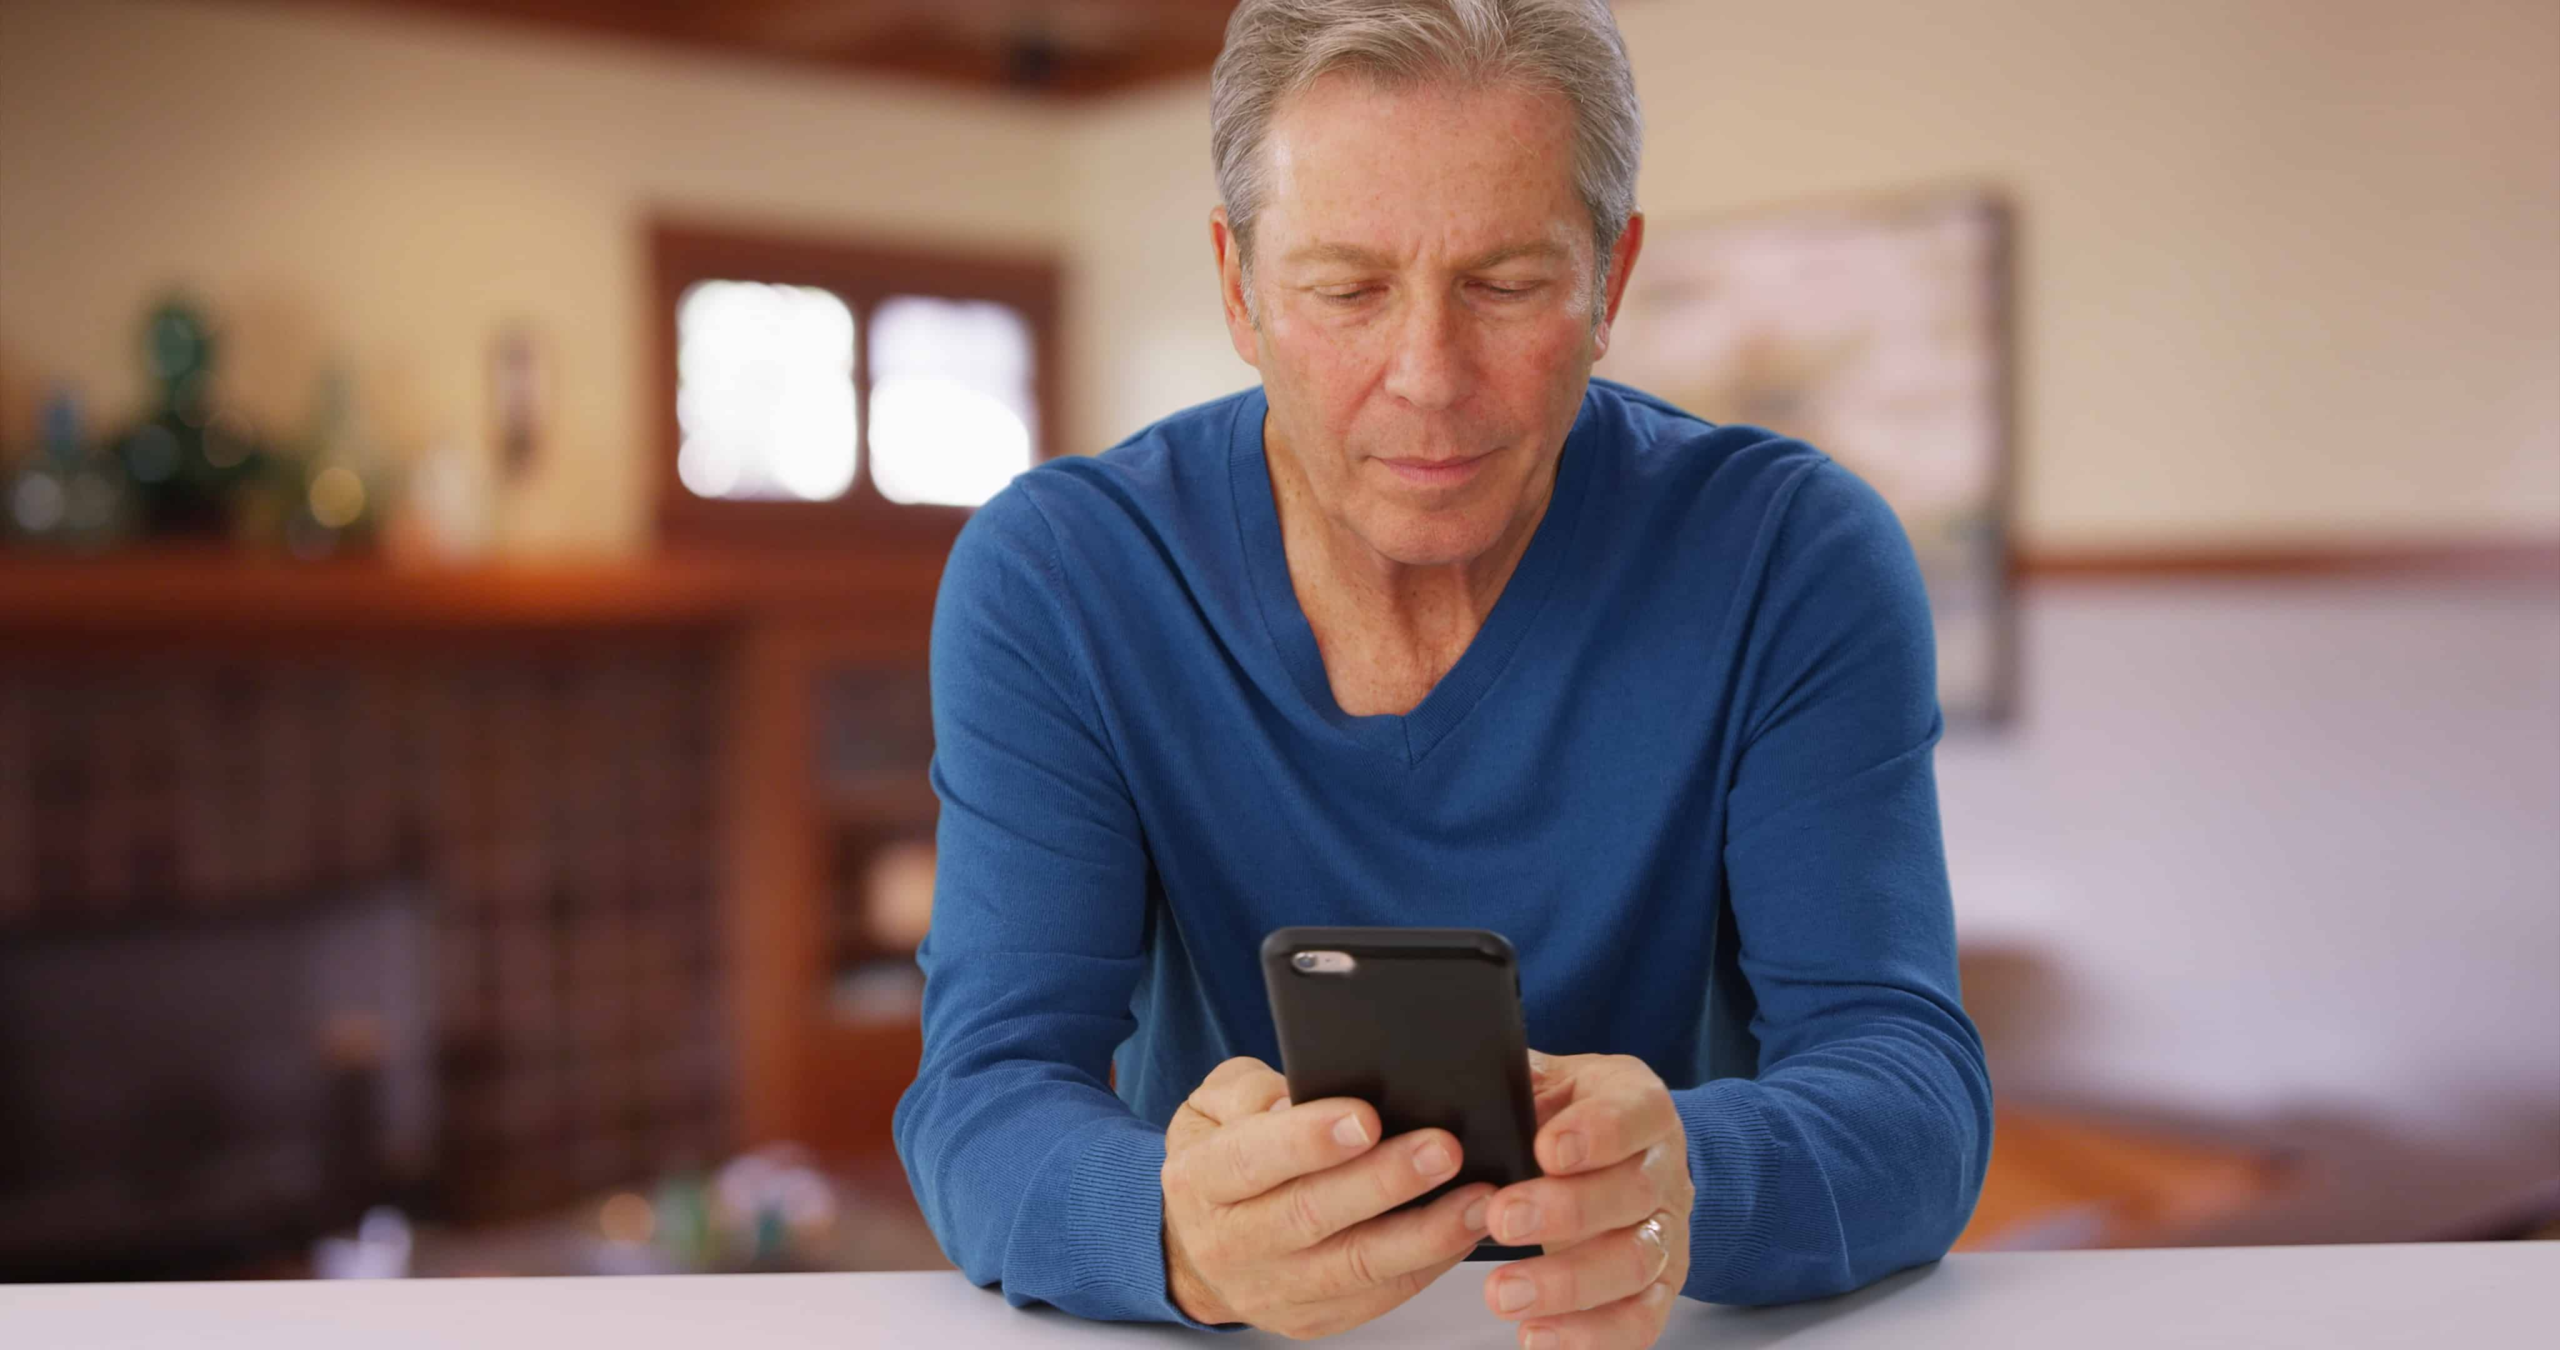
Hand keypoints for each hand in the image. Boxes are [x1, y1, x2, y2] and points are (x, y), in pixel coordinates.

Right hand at [1160, 1056, 1495, 1337]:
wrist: (1196, 1247)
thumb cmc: (1220, 1157)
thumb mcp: (1213, 1106)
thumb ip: (1254, 1092)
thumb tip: (1308, 1093)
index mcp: (1199, 1180)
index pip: (1252, 1160)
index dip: (1309, 1141)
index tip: (1367, 1118)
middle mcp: (1229, 1243)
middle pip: (1312, 1216)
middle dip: (1384, 1182)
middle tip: (1443, 1149)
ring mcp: (1272, 1290)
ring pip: (1355, 1267)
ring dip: (1425, 1234)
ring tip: (1478, 1199)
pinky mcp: (1312, 1319)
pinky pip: (1378, 1297)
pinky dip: (1428, 1265)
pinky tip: (1464, 1230)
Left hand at [1478, 1050, 1694, 1348]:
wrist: (1622, 1158)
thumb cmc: (1567, 1116)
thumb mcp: (1546, 1080)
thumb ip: (1513, 1082)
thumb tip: (1456, 1089)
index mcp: (1638, 1103)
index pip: (1634, 1113)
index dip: (1597, 1132)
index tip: (1545, 1149)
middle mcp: (1663, 1168)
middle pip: (1633, 1193)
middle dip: (1566, 1211)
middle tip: (1501, 1220)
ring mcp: (1666, 1231)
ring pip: (1636, 1262)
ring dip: (1569, 1283)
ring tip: (1504, 1294)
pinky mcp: (1659, 1287)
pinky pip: (1640, 1319)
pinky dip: (1591, 1335)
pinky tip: (1537, 1337)